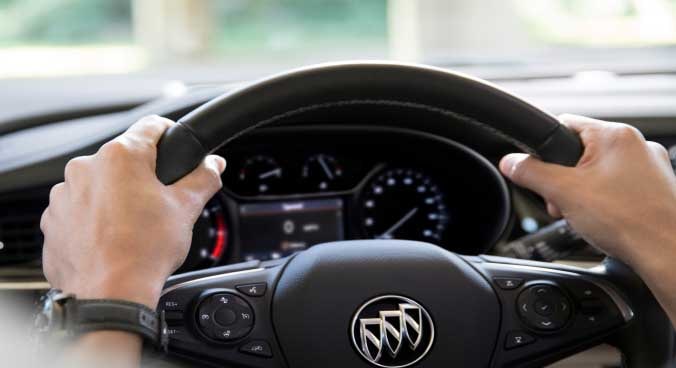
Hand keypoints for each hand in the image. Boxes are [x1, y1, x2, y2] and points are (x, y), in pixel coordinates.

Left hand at [41, 115, 225, 308]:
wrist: (110, 294)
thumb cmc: (145, 251)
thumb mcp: (186, 209)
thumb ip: (203, 178)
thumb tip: (214, 164)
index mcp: (121, 157)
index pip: (151, 127)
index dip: (170, 133)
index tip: (175, 145)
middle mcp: (85, 168)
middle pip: (123, 160)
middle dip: (142, 176)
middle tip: (159, 202)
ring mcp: (63, 195)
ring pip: (99, 185)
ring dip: (115, 197)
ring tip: (134, 226)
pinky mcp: (52, 221)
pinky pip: (78, 210)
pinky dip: (94, 219)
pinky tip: (111, 238)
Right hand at [499, 114, 675, 325]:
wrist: (668, 252)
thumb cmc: (629, 221)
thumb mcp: (563, 193)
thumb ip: (531, 173)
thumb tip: (511, 162)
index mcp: (615, 135)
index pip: (564, 124)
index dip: (545, 149)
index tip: (538, 169)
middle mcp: (637, 146)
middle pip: (580, 153)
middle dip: (564, 180)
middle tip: (563, 202)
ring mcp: (650, 169)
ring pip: (599, 173)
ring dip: (583, 193)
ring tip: (586, 216)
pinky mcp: (656, 191)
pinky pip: (618, 189)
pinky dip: (605, 204)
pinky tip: (605, 222)